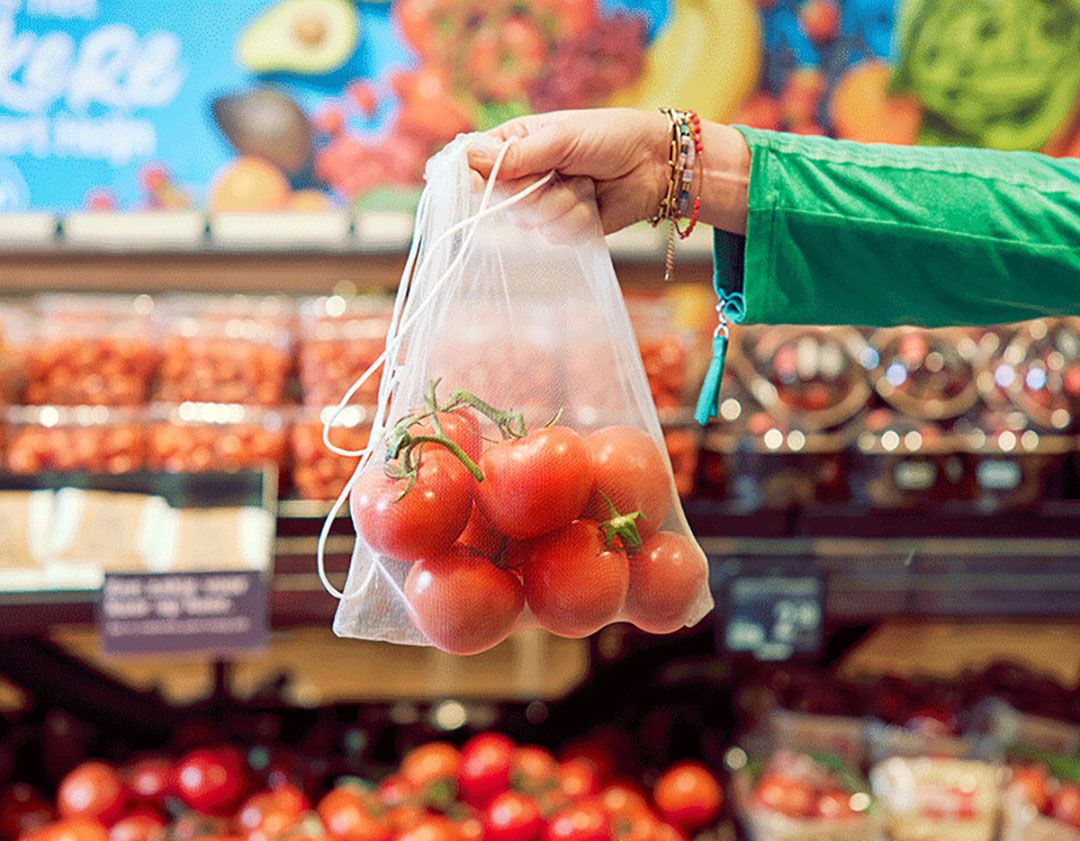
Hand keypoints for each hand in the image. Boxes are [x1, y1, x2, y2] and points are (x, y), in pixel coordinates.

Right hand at [468, 108, 750, 236]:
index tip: (477, 182)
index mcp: (517, 144)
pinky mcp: (563, 226)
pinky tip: (594, 203)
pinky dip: (577, 220)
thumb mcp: (562, 137)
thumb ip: (519, 154)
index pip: (476, 162)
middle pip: (499, 199)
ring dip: (560, 205)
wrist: (655, 166)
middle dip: (531, 190)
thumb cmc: (611, 137)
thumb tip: (468, 159)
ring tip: (585, 184)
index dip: (474, 175)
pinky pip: (555, 235)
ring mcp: (543, 203)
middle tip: (559, 173)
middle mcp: (524, 175)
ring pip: (528, 221)